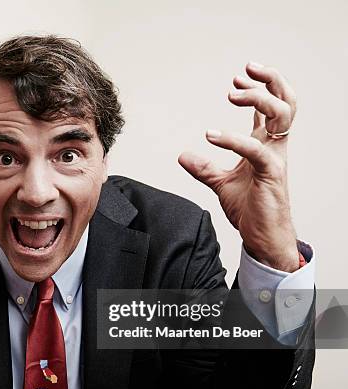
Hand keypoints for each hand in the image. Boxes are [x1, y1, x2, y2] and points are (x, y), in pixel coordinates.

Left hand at [178, 61, 298, 271]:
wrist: (261, 236)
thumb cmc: (250, 209)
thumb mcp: (221, 184)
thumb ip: (204, 168)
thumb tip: (183, 156)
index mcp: (266, 145)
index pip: (271, 107)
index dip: (258, 88)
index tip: (237, 79)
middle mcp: (275, 146)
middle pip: (285, 101)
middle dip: (270, 79)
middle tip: (246, 70)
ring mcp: (276, 157)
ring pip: (281, 114)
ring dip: (258, 98)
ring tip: (232, 94)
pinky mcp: (271, 173)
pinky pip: (256, 148)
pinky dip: (233, 139)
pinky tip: (211, 136)